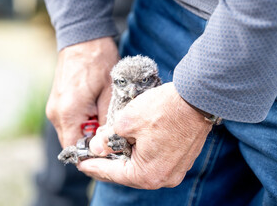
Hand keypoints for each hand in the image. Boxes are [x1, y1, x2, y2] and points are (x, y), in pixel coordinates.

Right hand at [46, 37, 118, 147]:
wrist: (83, 38)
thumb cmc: (98, 61)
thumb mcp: (110, 93)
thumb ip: (107, 121)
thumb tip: (107, 140)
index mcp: (68, 113)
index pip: (74, 150)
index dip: (91, 155)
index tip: (108, 151)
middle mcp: (56, 113)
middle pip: (72, 142)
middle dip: (91, 143)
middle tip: (111, 134)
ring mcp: (54, 107)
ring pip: (71, 132)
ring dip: (87, 131)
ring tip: (104, 117)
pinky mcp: (57, 102)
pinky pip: (69, 120)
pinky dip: (82, 121)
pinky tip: (96, 109)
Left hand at [78, 83, 212, 188]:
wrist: (196, 98)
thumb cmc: (163, 109)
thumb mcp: (126, 122)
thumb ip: (106, 139)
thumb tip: (96, 148)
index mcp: (147, 173)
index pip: (112, 173)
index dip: (93, 166)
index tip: (80, 163)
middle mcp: (162, 178)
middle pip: (127, 173)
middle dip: (108, 164)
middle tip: (91, 158)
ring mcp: (175, 170)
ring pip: (141, 167)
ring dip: (125, 158)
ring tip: (108, 150)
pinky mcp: (181, 159)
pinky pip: (154, 161)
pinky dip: (140, 154)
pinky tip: (131, 145)